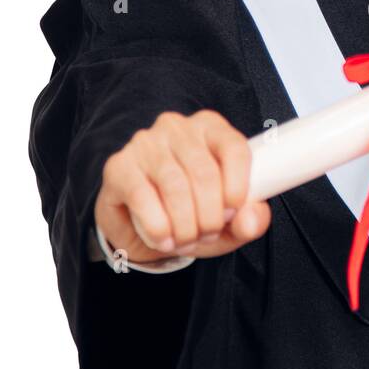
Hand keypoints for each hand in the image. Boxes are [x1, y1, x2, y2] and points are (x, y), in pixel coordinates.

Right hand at [95, 110, 271, 262]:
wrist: (143, 229)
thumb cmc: (192, 214)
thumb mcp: (229, 222)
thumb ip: (249, 220)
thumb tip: (250, 221)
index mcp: (211, 128)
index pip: (234, 147)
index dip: (238, 186)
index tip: (233, 213)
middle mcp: (177, 128)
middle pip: (204, 172)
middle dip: (210, 216)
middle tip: (207, 235)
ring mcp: (145, 143)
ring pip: (175, 187)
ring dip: (185, 225)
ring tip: (186, 240)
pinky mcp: (118, 165)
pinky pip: (142, 196)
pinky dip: (158, 226)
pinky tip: (163, 239)